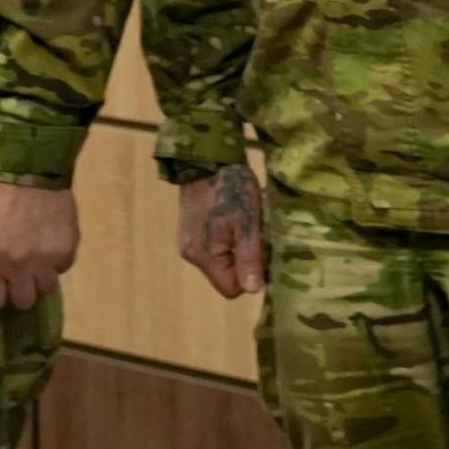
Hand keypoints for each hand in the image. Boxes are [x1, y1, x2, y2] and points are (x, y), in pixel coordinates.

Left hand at [0, 178, 78, 311]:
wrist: (27, 165)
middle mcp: (19, 266)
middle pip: (23, 301)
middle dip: (16, 289)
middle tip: (15, 270)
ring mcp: (46, 258)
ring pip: (46, 289)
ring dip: (38, 278)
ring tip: (33, 259)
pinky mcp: (68, 247)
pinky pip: (63, 268)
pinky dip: (56, 261)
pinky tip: (47, 243)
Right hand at [176, 163, 264, 296]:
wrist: (206, 157)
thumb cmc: (230, 189)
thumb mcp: (247, 223)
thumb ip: (249, 259)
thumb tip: (253, 291)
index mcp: (205, 257)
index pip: (231, 289)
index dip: (250, 276)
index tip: (261, 254)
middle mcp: (191, 255)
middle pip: (225, 275)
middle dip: (243, 261)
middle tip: (255, 235)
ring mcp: (187, 242)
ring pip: (220, 260)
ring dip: (235, 248)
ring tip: (243, 223)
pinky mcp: (188, 230)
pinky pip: (212, 247)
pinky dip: (224, 238)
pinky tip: (230, 217)